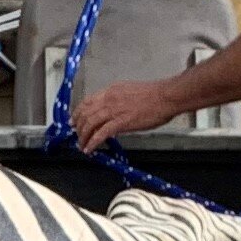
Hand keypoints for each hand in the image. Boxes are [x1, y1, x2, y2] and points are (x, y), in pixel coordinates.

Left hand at [71, 71, 187, 152]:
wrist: (166, 97)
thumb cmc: (154, 95)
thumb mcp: (130, 92)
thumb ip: (118, 101)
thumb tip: (112, 112)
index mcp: (111, 90)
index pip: (88, 101)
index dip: (78, 112)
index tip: (75, 120)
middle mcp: (109, 99)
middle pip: (85, 113)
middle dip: (78, 126)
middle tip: (77, 135)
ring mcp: (114, 110)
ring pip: (90, 123)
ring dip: (83, 136)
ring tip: (82, 145)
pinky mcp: (121, 122)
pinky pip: (101, 134)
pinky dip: (93, 142)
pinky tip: (90, 149)